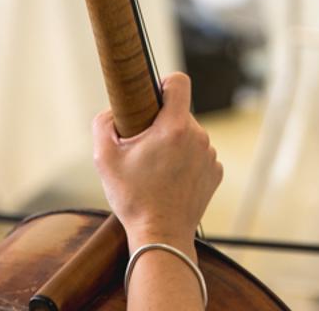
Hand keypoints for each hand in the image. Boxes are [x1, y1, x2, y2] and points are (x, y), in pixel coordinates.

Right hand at [91, 73, 222, 253]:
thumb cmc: (134, 198)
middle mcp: (198, 137)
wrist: (161, 236)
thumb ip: (103, 124)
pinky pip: (199, 155)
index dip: (164, 82)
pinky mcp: (216, 172)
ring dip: (174, 145)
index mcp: (174, 127)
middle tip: (144, 148)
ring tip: (156, 169)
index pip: (179, 82)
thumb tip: (110, 111)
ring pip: (190, 136)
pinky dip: (186, 162)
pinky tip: (171, 180)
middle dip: (161, 124)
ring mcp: (210, 155)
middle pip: (180, 113)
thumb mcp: (104, 159)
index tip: (154, 94)